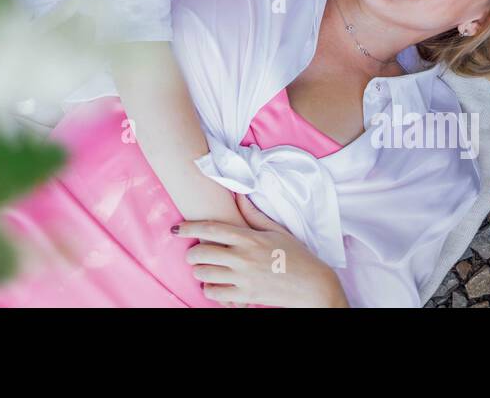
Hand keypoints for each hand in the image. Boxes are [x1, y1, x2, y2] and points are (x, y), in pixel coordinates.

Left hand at [176, 194, 349, 307]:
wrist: (313, 285)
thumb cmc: (296, 255)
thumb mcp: (276, 230)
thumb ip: (252, 214)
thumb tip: (238, 193)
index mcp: (249, 238)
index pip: (210, 229)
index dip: (188, 228)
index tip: (176, 229)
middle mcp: (243, 257)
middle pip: (201, 253)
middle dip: (192, 253)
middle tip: (194, 253)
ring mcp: (243, 278)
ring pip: (203, 274)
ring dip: (199, 271)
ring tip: (204, 269)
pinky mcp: (245, 296)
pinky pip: (214, 294)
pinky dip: (210, 289)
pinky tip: (215, 285)